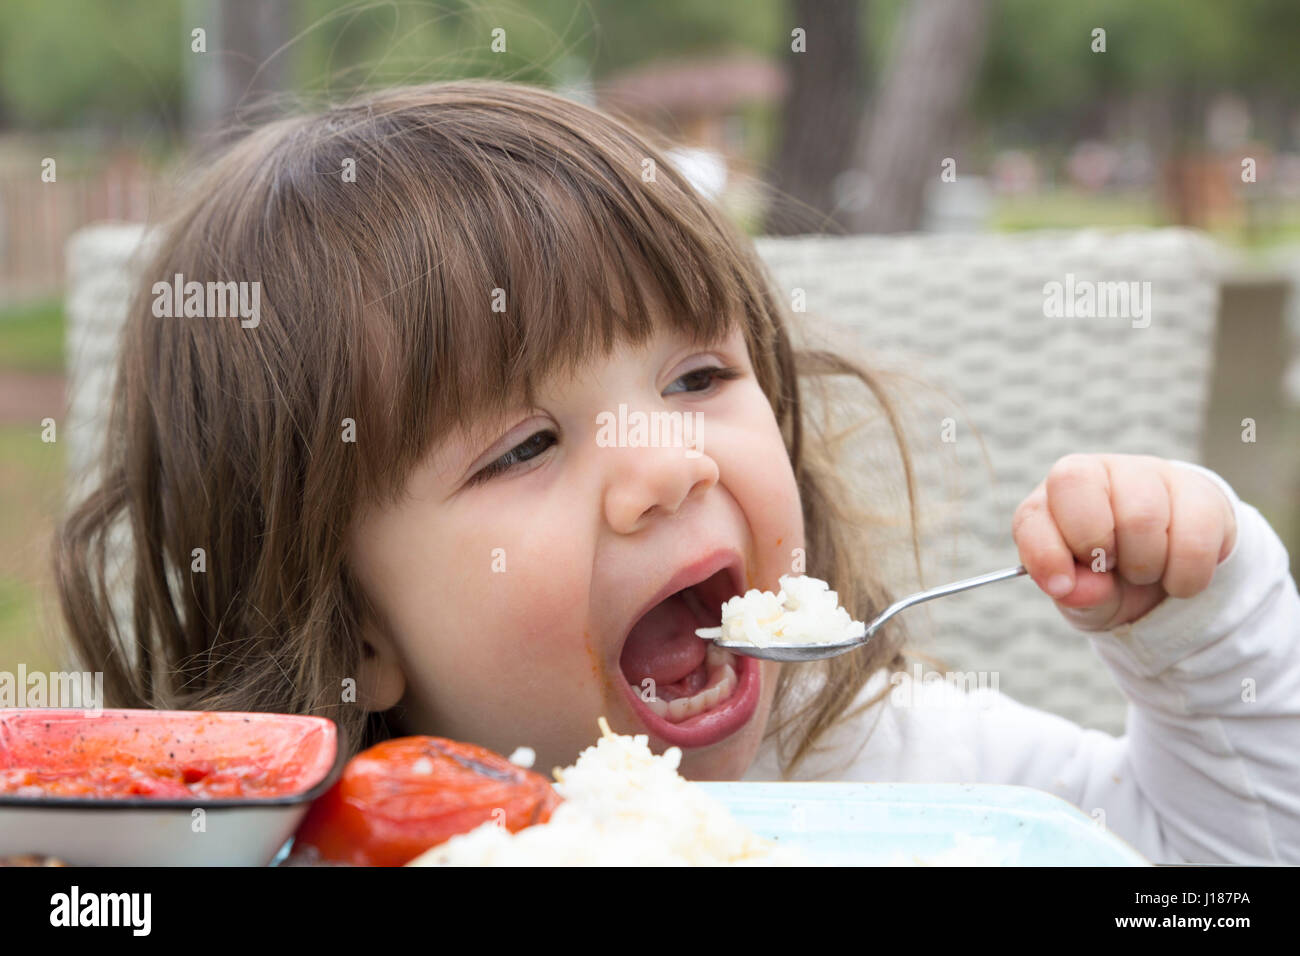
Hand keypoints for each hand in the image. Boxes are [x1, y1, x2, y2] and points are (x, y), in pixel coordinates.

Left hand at [1011, 454, 1236, 630]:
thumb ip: (1074, 595)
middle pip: (1089, 509)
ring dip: (1145, 567)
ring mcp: (1148, 474)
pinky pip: (1194, 538)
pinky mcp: (1197, 490)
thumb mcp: (1082, 594)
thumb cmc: (1109, 577)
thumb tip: (1077, 590)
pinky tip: (1177, 574)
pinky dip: (1186, 575)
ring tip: (1145, 572)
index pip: (1035, 515)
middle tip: (1112, 568)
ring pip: (1143, 519)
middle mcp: (1096, 473)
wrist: (1168, 571)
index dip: (1046, 556)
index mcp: (1052, 498)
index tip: (1062, 587)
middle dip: (1100, 554)